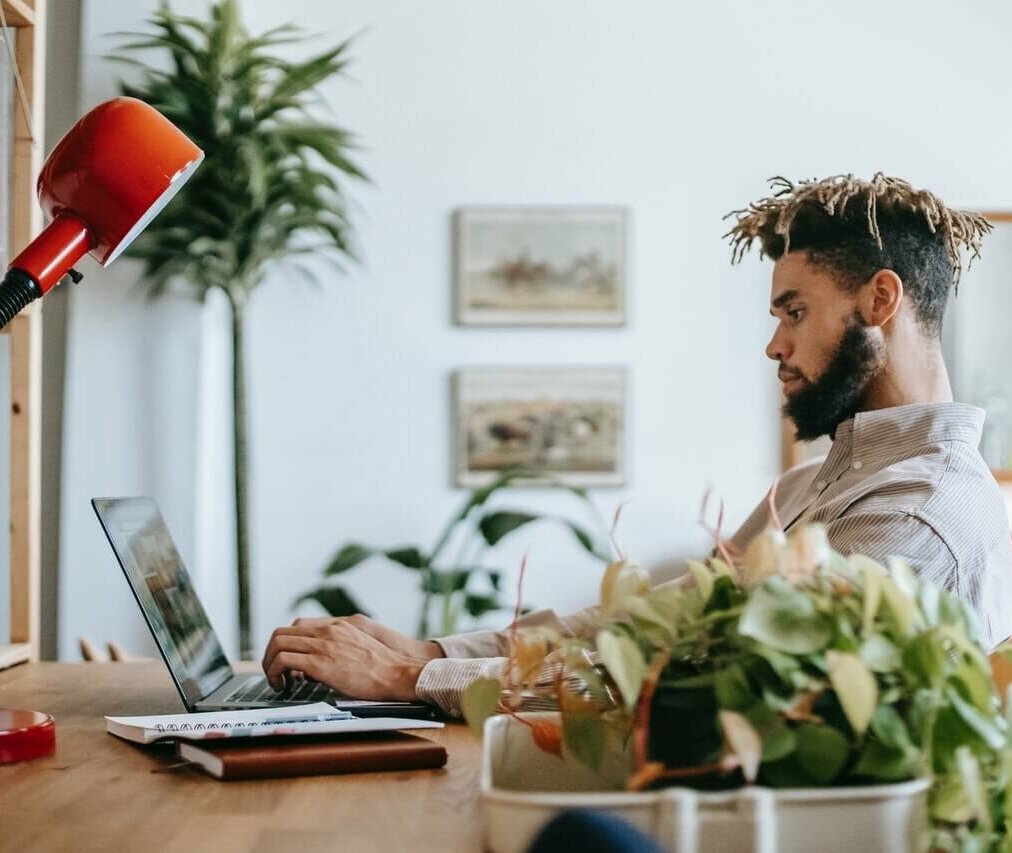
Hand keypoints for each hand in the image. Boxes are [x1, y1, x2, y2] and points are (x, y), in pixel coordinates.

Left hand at [261, 616, 443, 701]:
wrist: (397, 674)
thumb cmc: (382, 669)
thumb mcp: (358, 649)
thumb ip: (337, 650)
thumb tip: (315, 667)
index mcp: (337, 627)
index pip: (297, 626)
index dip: (286, 644)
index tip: (286, 662)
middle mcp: (327, 631)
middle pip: (281, 633)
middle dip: (270, 655)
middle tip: (275, 674)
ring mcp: (323, 645)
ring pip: (277, 644)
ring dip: (269, 665)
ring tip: (277, 682)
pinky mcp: (320, 663)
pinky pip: (284, 661)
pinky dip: (275, 673)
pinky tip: (284, 687)